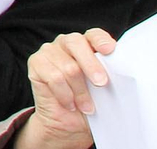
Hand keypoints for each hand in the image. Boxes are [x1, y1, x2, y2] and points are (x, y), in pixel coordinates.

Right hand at [13, 31, 114, 148]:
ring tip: (86, 107)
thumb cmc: (88, 102)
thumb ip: (107, 75)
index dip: (101, 40)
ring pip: (68, 67)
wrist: (67, 122)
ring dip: (80, 92)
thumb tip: (120, 73)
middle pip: (76, 44)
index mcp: (86, 44)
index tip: (110, 51)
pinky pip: (54, 78)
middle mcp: (66, 43)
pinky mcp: (35, 62)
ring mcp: (49, 51)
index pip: (93, 35)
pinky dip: (65, 95)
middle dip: (91, 65)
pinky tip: (69, 104)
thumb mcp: (103, 89)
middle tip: (101, 84)